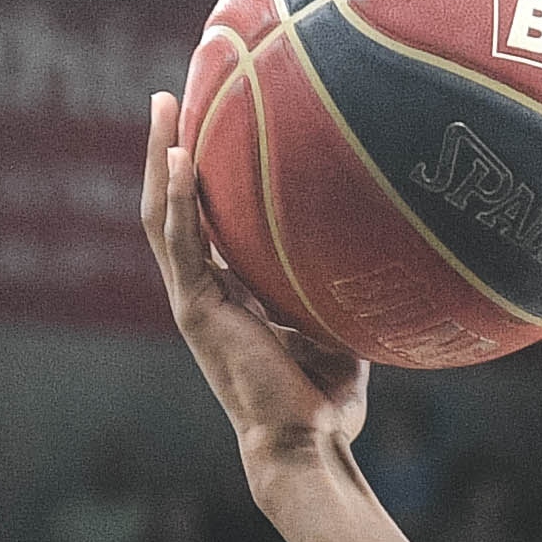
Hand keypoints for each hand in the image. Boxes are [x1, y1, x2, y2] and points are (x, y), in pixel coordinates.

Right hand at [139, 89, 369, 484]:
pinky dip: (181, 196)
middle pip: (170, 206)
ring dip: (161, 158)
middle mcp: (200, 292)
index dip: (199, 177)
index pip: (201, 223)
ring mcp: (193, 300)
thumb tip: (381, 242)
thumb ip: (336, 283)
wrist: (305, 445)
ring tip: (162, 105)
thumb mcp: (334, 325)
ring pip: (162, 215)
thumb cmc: (326, 400)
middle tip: (167, 96)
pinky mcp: (196, 309)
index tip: (207, 127)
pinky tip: (184, 154)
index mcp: (226, 294)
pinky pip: (182, 241)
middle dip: (166, 149)